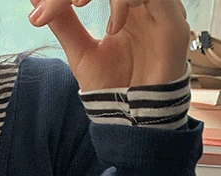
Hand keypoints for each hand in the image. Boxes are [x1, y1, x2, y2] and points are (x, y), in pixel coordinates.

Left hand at [28, 0, 189, 90]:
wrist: (131, 119)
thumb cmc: (111, 86)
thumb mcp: (80, 53)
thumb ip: (64, 23)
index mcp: (127, 2)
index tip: (46, 2)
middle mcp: (146, 1)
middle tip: (62, 1)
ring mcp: (162, 9)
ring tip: (78, 4)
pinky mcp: (174, 25)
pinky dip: (128, 2)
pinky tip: (114, 27)